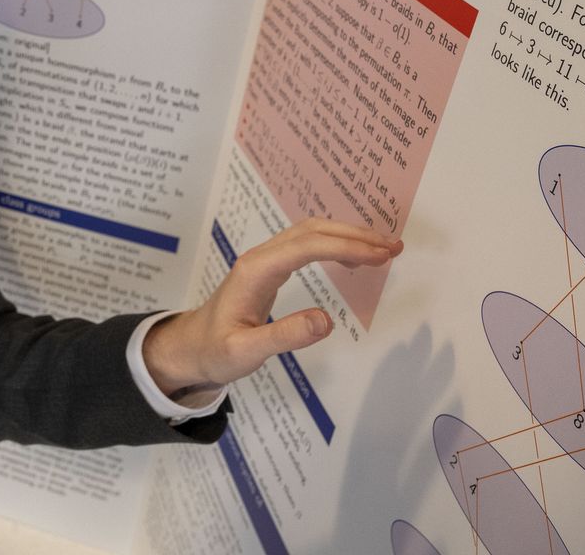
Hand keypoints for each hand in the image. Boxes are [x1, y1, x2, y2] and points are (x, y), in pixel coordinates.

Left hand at [142, 219, 401, 399]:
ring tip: (383, 251)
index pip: (307, 246)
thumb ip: (283, 336)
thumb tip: (326, 320)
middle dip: (354, 235)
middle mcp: (261, 257)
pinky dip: (334, 245)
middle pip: (312, 231)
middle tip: (393, 248)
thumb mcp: (246, 353)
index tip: (380, 255)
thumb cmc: (215, 351)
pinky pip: (306, 245)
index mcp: (256, 271)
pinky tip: (353, 259)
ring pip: (310, 233)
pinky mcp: (270, 268)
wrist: (190, 347)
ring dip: (347, 236)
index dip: (346, 246)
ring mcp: (265, 260)